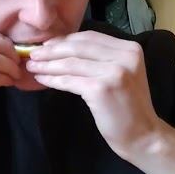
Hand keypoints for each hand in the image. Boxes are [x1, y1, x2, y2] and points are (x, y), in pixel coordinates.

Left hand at [24, 31, 160, 156]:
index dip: (64, 39)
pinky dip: (52, 79)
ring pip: (71, 63)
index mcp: (130, 49)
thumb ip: (102, 59)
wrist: (143, 136)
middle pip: (78, 47)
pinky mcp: (101, 89)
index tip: (47, 45)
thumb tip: (64, 47)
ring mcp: (113, 72)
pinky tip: (41, 80)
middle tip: (32, 54)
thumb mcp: (122, 74)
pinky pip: (69, 81)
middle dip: (51, 50)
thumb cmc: (128, 108)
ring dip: (48, 64)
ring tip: (32, 66)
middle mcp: (124, 56)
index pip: (90, 37)